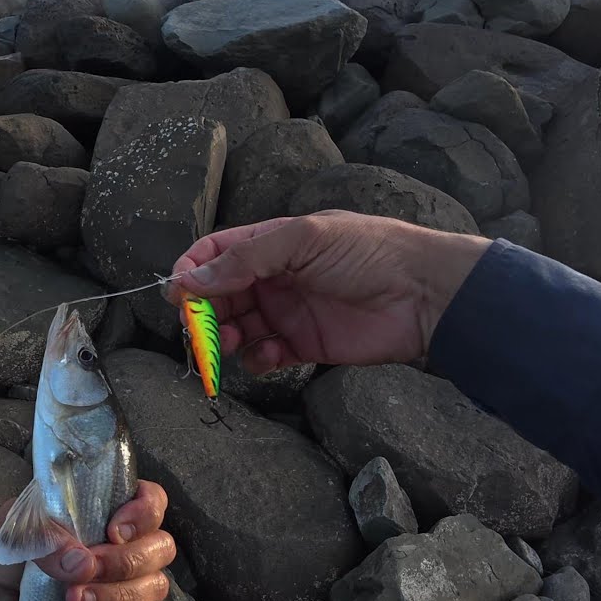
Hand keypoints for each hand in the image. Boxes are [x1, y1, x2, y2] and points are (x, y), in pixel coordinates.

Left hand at [0, 480, 175, 600]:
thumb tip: (82, 563)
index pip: (151, 499)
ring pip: (155, 586)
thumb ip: (47, 538)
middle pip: (160, 547)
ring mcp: (123, 580)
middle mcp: (121, 541)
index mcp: (103, 506)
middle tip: (85, 573)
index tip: (114, 531)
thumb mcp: (15, 530)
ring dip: (120, 597)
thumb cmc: (3, 547)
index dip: (144, 513)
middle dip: (124, 564)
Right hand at [169, 211, 491, 374]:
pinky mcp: (303, 346)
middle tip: (198, 329)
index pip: (215, 255)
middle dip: (203, 313)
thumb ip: (245, 259)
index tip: (177, 295)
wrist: (422, 294)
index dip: (192, 272)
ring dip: (225, 339)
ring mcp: (287, 312)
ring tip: (232, 343)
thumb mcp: (303, 240)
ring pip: (236, 329)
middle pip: (218, 296)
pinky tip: (270, 355)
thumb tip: (190, 280)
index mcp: (270, 244)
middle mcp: (273, 278)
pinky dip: (257, 360)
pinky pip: (264, 357)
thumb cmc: (368, 251)